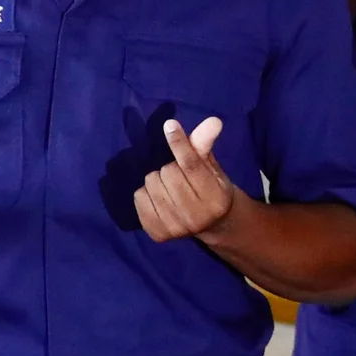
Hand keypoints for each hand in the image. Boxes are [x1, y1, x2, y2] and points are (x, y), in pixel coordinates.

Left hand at [134, 118, 236, 242]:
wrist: (212, 225)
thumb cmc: (211, 188)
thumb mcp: (212, 167)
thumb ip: (206, 146)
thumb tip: (213, 121)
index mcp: (216, 198)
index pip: (192, 165)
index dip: (180, 143)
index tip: (170, 125)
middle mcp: (197, 216)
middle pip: (169, 172)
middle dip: (171, 167)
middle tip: (179, 175)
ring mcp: (176, 228)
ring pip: (151, 183)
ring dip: (157, 179)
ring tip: (169, 187)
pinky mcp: (158, 234)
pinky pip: (139, 198)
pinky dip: (145, 193)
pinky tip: (159, 198)